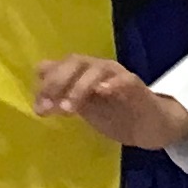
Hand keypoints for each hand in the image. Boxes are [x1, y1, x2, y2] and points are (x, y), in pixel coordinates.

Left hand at [32, 54, 187, 150]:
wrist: (149, 125)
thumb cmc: (114, 114)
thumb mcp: (83, 106)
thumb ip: (63, 95)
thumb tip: (38, 90)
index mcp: (84, 72)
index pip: (60, 65)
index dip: (46, 83)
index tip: (39, 107)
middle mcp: (100, 68)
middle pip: (76, 62)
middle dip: (59, 83)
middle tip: (51, 108)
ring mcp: (119, 76)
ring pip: (97, 70)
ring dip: (80, 87)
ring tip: (69, 110)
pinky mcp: (137, 88)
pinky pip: (126, 80)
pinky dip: (113, 83)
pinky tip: (103, 91)